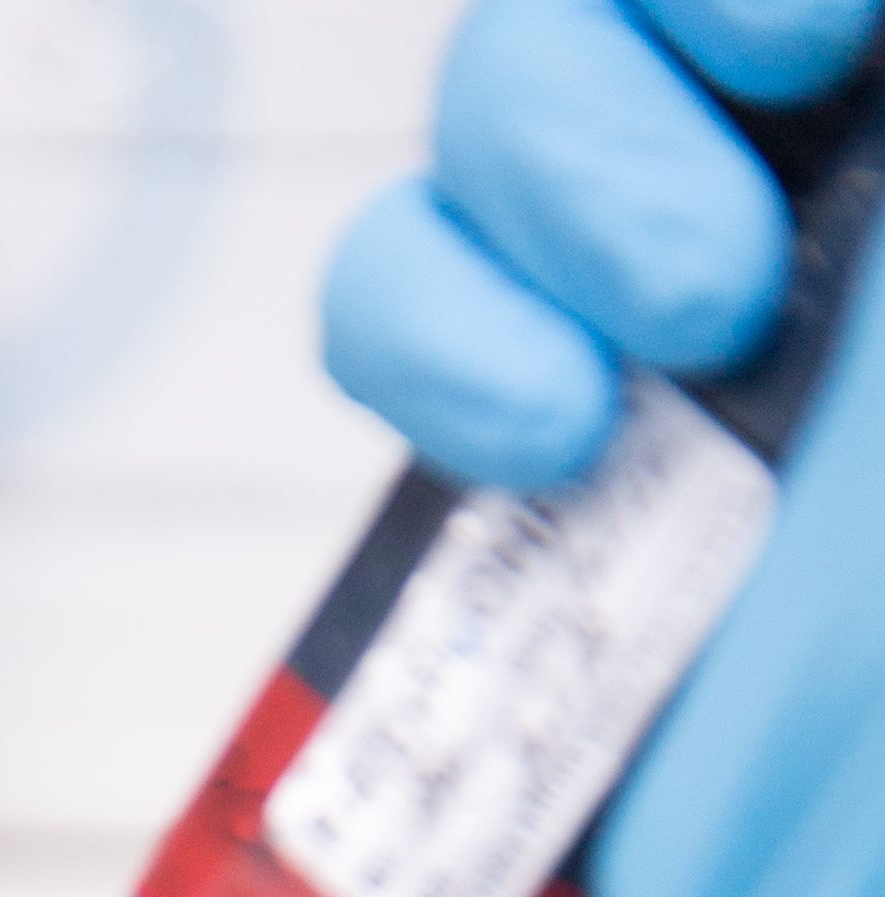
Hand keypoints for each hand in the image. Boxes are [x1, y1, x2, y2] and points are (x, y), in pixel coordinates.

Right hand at [324, 0, 884, 896]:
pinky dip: (434, 335)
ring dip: (541, 173)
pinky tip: (539, 452)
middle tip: (726, 251)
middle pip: (651, 2)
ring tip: (649, 360)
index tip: (809, 39)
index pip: (812, 9)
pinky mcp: (561, 489)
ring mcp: (713, 348)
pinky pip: (415, 306)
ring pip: (520, 93)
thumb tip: (832, 45)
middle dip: (647, 44)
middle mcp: (856, 242)